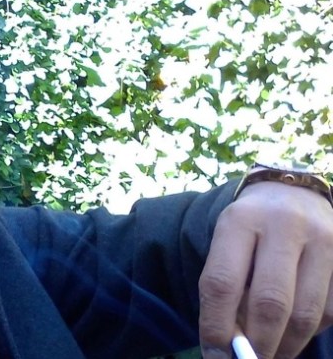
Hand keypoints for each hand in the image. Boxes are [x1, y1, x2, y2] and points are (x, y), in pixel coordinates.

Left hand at [198, 181, 332, 357]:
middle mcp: (283, 224)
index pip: (222, 282)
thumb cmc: (251, 226)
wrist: (292, 193)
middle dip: (258, 344)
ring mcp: (323, 238)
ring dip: (285, 344)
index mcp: (239, 220)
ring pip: (306, 313)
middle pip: (270, 302)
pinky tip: (293, 330)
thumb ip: (226, 287)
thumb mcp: (228, 243)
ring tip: (270, 352)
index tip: (216, 356)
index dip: (216, 327)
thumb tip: (230, 345)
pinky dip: (310, 332)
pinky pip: (331, 311)